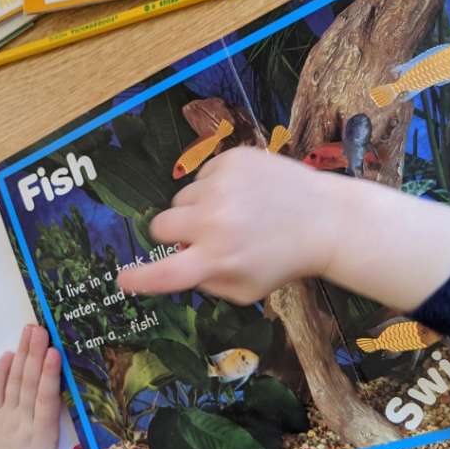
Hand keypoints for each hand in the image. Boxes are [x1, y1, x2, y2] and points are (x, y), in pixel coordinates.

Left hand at [0, 325, 73, 448]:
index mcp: (41, 437)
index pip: (46, 400)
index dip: (50, 375)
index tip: (54, 353)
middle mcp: (22, 423)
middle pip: (29, 383)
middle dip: (36, 354)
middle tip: (41, 330)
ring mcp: (5, 420)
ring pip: (14, 381)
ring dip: (22, 354)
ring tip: (28, 332)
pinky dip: (0, 372)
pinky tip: (7, 355)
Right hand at [117, 147, 338, 305]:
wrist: (327, 219)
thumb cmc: (285, 260)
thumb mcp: (247, 288)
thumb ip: (207, 281)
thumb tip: (179, 262)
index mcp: (217, 259)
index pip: (166, 272)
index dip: (139, 277)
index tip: (122, 279)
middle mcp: (213, 221)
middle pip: (161, 225)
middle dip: (174, 233)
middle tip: (200, 236)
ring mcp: (221, 186)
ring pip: (182, 198)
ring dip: (197, 208)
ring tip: (235, 214)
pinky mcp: (230, 160)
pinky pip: (202, 175)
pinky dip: (216, 186)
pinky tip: (246, 195)